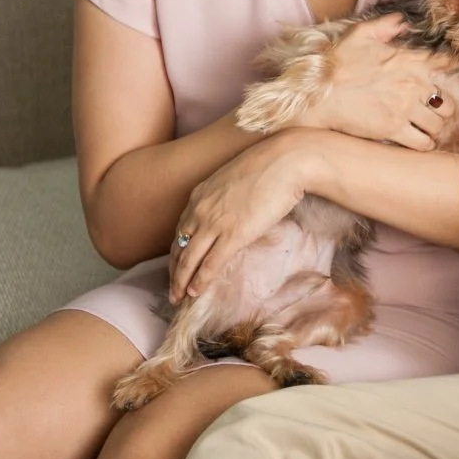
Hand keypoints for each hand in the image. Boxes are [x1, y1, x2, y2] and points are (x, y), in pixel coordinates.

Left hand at [169, 131, 314, 301]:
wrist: (286, 161)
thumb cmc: (270, 165)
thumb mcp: (235, 179)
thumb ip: (227, 197)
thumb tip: (234, 211)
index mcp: (199, 195)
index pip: (180, 230)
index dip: (177, 251)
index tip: (177, 265)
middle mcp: (200, 210)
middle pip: (179, 247)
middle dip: (174, 272)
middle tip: (172, 289)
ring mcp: (214, 223)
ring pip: (189, 260)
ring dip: (182, 282)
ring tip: (178, 298)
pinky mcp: (233, 235)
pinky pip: (210, 264)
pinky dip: (200, 281)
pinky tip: (196, 293)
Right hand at [299, 13, 455, 150]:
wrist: (317, 94)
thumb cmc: (337, 64)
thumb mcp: (360, 34)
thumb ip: (386, 26)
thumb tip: (403, 21)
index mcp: (409, 61)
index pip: (446, 63)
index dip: (457, 68)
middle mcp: (412, 85)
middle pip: (448, 102)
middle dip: (444, 109)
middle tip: (434, 113)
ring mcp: (404, 109)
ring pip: (438, 125)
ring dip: (435, 129)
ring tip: (427, 130)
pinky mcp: (393, 130)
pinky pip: (423, 143)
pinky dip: (424, 144)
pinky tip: (418, 141)